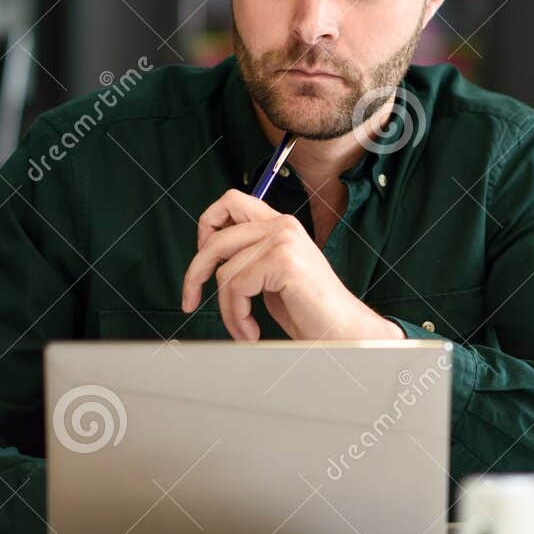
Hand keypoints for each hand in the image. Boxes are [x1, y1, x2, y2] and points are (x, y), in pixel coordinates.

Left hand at [180, 189, 404, 341]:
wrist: (344, 331)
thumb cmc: (310, 311)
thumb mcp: (272, 278)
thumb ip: (249, 260)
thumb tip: (209, 260)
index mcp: (280, 225)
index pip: (231, 202)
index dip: (207, 225)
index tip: (201, 258)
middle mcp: (282, 225)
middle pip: (216, 238)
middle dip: (195, 273)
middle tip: (190, 300)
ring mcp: (283, 240)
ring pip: (224, 271)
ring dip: (227, 310)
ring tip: (243, 329)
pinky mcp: (282, 260)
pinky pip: (236, 288)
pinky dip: (237, 316)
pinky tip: (251, 331)